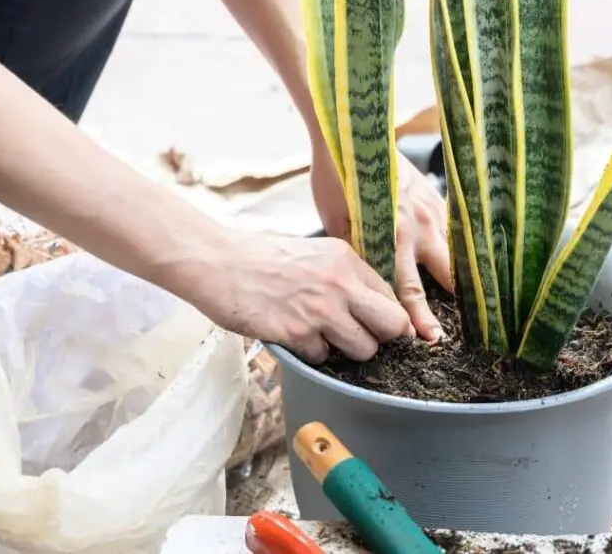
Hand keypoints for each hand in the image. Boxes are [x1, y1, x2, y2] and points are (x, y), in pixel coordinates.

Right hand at [197, 229, 411, 363]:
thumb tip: (368, 306)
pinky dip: (311, 354)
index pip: (392, 297)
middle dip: (382, 337)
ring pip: (364, 349)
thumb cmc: (262, 257)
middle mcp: (340, 284)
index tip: (380, 328)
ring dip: (346, 350)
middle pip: (392, 325)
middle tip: (362, 338)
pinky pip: (323, 357)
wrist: (219, 263)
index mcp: (346, 260)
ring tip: (322, 336)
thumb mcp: (314, 253)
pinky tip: (293, 336)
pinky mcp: (298, 333)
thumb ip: (343, 276)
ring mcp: (321, 310)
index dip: (389, 318)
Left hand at [310, 141, 451, 341]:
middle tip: (467, 326)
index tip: (431, 338)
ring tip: (477, 296)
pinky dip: (461, 245)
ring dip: (464, 274)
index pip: (408, 290)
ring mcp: (432, 210)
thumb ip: (358, 253)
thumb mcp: (336, 224)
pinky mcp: (437, 194)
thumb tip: (363, 283)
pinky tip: (467, 258)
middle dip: (456, 304)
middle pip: (446, 277)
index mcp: (390, 240)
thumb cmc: (337, 181)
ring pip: (458, 251)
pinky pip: (456, 226)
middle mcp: (417, 229)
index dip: (420, 318)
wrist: (353, 135)